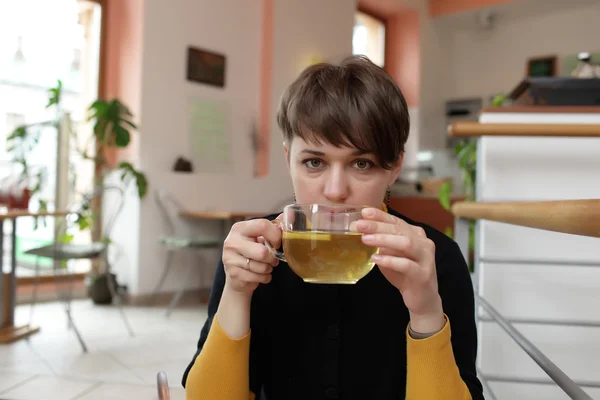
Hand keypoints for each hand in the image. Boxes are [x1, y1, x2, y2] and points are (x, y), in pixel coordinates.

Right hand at [222, 217, 281, 294]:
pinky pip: (258, 277)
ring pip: (262, 266)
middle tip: (272, 259)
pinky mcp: (234, 274)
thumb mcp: (260, 237)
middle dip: (272, 258)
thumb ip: (275, 226)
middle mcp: (232, 242)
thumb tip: (291, 214)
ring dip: (268, 268)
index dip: (275, 236)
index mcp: (240, 228)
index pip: (263, 225)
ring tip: (264, 266)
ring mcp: (230, 258)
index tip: (277, 243)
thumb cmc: (251, 253)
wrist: (236, 275)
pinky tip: (260, 275)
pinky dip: (264, 278)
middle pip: (263, 251)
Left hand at [357, 208, 443, 333]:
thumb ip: (382, 243)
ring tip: (365, 239)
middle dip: (378, 226)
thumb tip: (362, 230)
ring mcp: (426, 258)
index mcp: (416, 234)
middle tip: (360, 225)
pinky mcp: (424, 274)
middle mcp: (424, 243)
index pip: (396, 221)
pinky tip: (376, 258)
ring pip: (406, 243)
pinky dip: (390, 260)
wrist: (422, 299)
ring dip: (384, 240)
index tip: (364, 212)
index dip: (380, 216)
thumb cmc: (404, 274)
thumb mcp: (391, 255)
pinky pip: (406, 264)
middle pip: (400, 229)